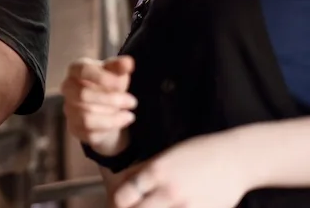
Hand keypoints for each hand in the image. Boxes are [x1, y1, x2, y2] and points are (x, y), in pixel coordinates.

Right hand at [61, 55, 136, 155]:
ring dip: (112, 118)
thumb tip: (128, 62)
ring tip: (129, 115)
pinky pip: (90, 133)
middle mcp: (68, 89)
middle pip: (82, 95)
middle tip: (132, 101)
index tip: (121, 84)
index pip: (82, 70)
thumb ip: (120, 67)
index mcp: (76, 70)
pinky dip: (110, 128)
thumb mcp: (116, 73)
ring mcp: (69, 109)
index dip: (102, 77)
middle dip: (112, 100)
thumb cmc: (108, 84)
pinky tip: (122, 121)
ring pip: (86, 117)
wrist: (105, 106)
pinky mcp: (74, 128)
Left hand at [113, 132, 247, 207]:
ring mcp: (187, 207)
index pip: (122, 197)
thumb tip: (119, 183)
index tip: (122, 203)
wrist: (237, 159)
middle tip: (137, 206)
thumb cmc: (198, 153)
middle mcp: (169, 191)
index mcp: (156, 172)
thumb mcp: (164, 156)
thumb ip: (141, 171)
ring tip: (157, 206)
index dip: (118, 202)